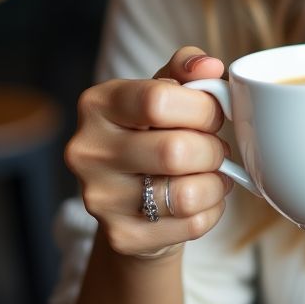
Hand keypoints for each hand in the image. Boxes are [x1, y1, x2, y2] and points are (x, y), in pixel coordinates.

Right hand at [65, 46, 232, 260]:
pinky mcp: (121, 237)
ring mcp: (100, 200)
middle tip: (216, 147)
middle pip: (175, 151)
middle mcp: (88, 152)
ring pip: (185, 194)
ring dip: (216, 181)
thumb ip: (188, 66)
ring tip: (214, 172)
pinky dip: (212, 209)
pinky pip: (190, 225)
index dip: (202, 107)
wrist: (133, 192)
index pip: (158, 100)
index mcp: (97, 105)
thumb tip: (210, 66)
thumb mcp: (167, 86)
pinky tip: (204, 197)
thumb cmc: (155, 128)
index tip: (213, 113)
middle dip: (212, 148)